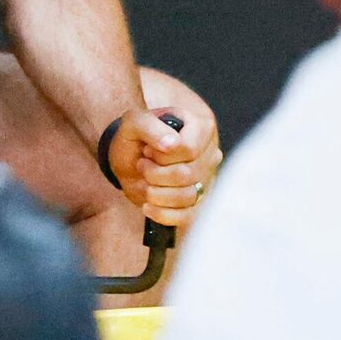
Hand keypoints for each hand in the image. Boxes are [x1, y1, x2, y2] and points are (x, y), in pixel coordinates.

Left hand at [106, 104, 222, 230]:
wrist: (130, 157)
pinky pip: (188, 217)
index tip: (147, 150)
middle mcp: (210, 154)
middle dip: (155, 174)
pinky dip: (163, 214)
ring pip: (188, 196)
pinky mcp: (198, 202)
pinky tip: (147, 206)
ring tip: (145, 181)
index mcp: (201, 128)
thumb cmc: (136, 136)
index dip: (162, 155)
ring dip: (156, 193)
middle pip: (187, 175)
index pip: (189, 149)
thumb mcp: (134, 122)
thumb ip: (150, 127)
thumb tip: (172, 144)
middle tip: (142, 165)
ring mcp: (207, 179)